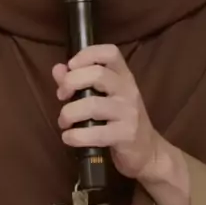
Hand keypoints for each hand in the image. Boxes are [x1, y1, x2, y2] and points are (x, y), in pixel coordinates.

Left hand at [53, 45, 158, 180]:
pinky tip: (69, 138)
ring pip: (92, 104)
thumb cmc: (120, 120)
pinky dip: (76, 136)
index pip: (110, 52)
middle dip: (71, 82)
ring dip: (69, 113)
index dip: (87, 54)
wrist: (148, 152)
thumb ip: (78, 81)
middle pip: (97, 74)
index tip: (70, 67)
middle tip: (61, 96)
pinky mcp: (126, 135)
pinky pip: (96, 132)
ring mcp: (129, 112)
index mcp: (123, 76)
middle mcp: (128, 90)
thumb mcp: (103, 97)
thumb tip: (57, 69)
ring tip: (64, 122)